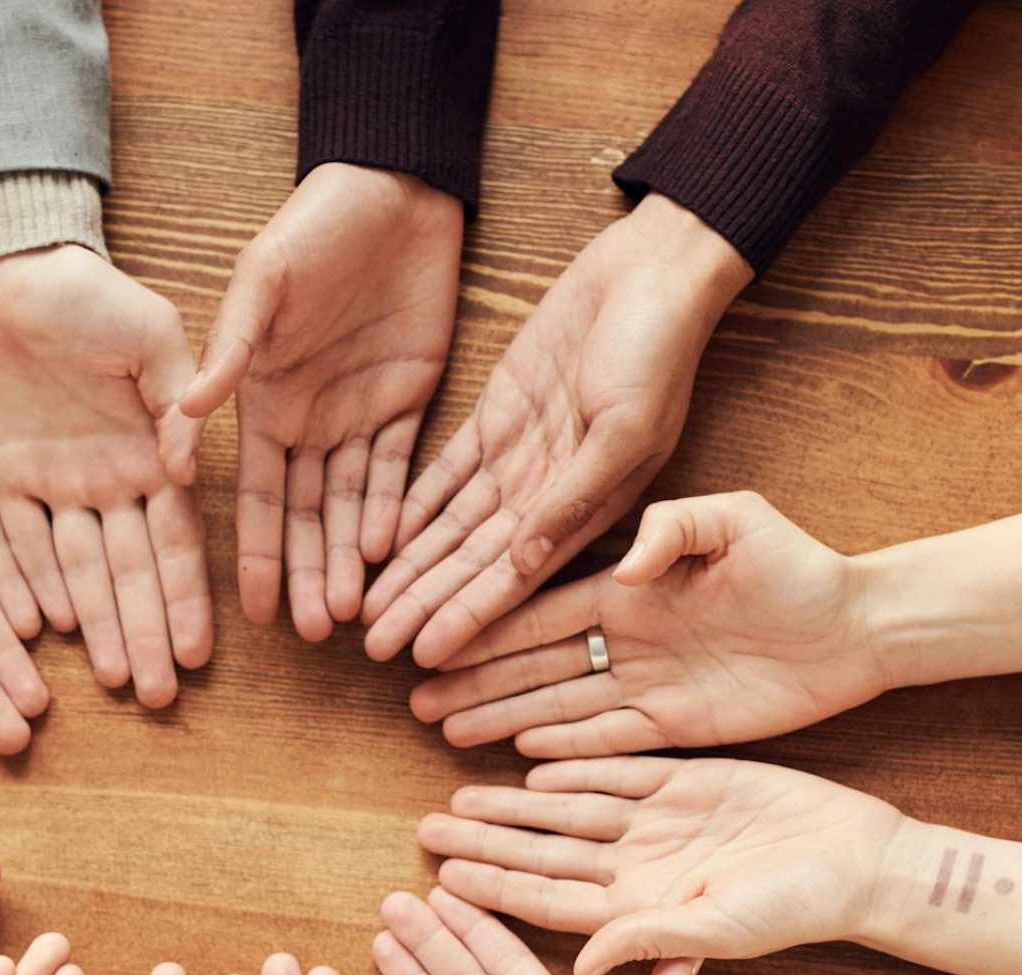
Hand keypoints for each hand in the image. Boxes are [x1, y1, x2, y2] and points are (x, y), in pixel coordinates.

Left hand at [0, 245, 208, 707]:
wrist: (5, 269)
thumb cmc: (87, 292)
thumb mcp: (148, 332)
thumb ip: (175, 396)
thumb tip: (185, 466)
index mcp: (151, 453)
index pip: (176, 542)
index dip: (188, 598)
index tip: (201, 652)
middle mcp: (108, 483)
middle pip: (130, 574)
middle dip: (147, 634)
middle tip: (159, 696)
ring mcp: (54, 487)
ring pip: (78, 573)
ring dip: (98, 628)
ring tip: (116, 681)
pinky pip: (15, 546)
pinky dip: (31, 588)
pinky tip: (47, 634)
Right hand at [180, 164, 462, 640]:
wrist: (391, 189)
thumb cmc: (312, 225)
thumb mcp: (259, 281)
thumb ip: (229, 350)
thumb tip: (185, 417)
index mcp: (261, 400)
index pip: (257, 495)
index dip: (257, 553)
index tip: (254, 613)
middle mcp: (305, 419)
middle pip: (307, 515)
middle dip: (309, 574)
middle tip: (316, 635)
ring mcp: (357, 414)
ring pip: (353, 504)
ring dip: (350, 558)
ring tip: (353, 615)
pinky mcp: (408, 399)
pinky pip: (400, 468)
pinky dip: (394, 510)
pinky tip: (388, 553)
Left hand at [363, 195, 752, 666]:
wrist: (653, 272)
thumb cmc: (656, 349)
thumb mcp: (623, 429)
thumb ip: (573, 498)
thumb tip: (525, 565)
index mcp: (588, 509)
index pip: (513, 579)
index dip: (468, 619)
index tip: (424, 656)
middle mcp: (546, 494)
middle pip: (470, 562)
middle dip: (423, 605)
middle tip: (371, 646)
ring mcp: (519, 456)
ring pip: (449, 526)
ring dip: (409, 567)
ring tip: (365, 607)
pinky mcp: (496, 416)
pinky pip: (444, 473)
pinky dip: (411, 507)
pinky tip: (377, 540)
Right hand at [413, 492, 886, 754]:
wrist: (858, 625)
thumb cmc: (799, 563)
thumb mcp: (737, 520)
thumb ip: (676, 529)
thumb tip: (626, 564)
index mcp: (627, 586)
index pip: (540, 609)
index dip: (485, 624)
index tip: (434, 636)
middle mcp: (626, 636)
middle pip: (532, 662)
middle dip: (473, 679)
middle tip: (415, 697)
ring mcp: (646, 682)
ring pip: (557, 704)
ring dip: (501, 717)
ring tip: (445, 729)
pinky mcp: (676, 723)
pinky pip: (606, 739)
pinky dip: (562, 748)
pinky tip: (516, 754)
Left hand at [416, 757, 905, 974]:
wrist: (859, 859)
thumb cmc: (795, 908)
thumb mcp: (718, 929)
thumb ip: (645, 941)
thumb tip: (578, 969)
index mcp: (638, 907)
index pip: (546, 898)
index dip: (493, 887)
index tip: (440, 880)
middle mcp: (638, 865)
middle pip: (542, 851)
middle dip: (485, 841)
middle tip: (424, 827)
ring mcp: (658, 823)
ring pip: (568, 808)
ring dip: (515, 802)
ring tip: (459, 793)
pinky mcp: (686, 781)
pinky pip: (615, 768)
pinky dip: (573, 761)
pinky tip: (528, 759)